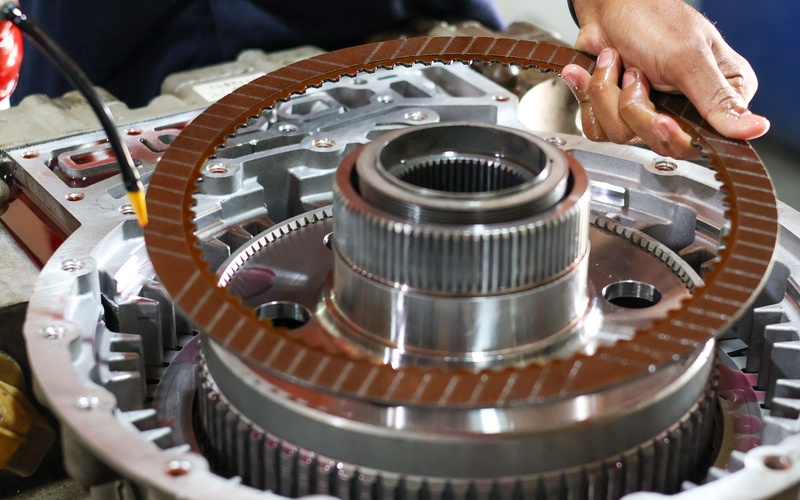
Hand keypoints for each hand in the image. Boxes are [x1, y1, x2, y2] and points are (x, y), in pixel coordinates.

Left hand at [561, 0, 768, 157]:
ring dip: (608, 94)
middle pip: (657, 143)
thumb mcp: (689, 57)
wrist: (608, 6)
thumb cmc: (652, 19)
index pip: (702, 142)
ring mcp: (649, 113)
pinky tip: (592, 72)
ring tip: (615, 61)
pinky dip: (590, 96)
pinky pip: (598, 128)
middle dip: (635, 107)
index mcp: (719, 96)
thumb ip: (717, 98)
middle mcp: (687, 110)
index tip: (660, 118)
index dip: (674, 135)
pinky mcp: (618, 114)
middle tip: (636, 74)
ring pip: (622, 135)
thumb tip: (754, 129)